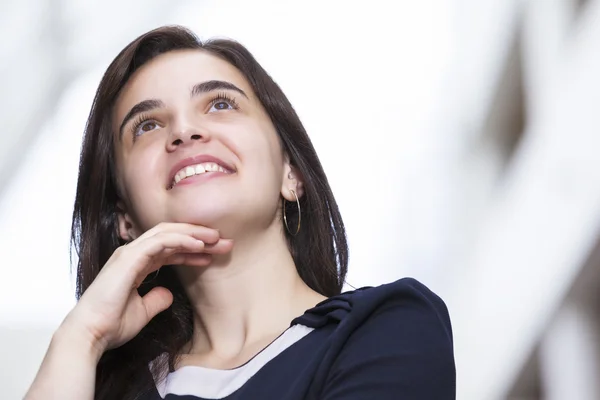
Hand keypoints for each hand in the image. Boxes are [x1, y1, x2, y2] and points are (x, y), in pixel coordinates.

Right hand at [59, 222, 232, 357]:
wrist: (90, 334)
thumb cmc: (111, 325)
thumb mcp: (143, 312)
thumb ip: (156, 300)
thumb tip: (169, 295)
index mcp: (136, 264)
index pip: (170, 249)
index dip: (192, 250)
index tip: (214, 253)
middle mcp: (133, 254)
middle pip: (171, 236)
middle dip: (198, 237)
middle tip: (223, 241)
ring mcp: (129, 254)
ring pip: (167, 233)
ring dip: (194, 234)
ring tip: (216, 238)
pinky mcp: (128, 258)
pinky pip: (160, 241)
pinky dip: (181, 240)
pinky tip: (199, 244)